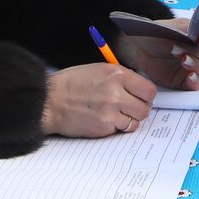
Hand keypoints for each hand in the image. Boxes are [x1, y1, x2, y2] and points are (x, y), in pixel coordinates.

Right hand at [41, 63, 156, 136]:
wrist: (50, 101)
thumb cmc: (70, 84)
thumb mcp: (98, 70)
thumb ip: (120, 77)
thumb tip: (138, 86)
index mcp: (116, 74)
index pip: (148, 89)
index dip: (146, 95)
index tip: (142, 98)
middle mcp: (116, 91)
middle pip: (146, 107)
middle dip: (140, 108)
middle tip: (131, 108)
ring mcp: (111, 110)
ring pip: (136, 120)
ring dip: (130, 119)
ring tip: (117, 114)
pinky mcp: (104, 126)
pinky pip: (121, 129)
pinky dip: (117, 126)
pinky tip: (106, 120)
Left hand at [118, 18, 198, 90]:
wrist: (138, 46)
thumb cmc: (154, 33)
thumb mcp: (170, 26)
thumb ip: (185, 30)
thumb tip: (196, 36)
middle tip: (183, 51)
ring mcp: (193, 65)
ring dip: (196, 66)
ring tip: (183, 61)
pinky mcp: (184, 80)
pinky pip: (196, 84)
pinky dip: (195, 82)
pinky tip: (189, 78)